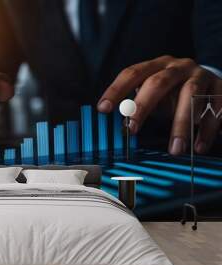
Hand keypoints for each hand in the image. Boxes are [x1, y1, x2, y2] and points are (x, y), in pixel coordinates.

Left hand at [97, 55, 221, 154]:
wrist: (211, 82)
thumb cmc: (174, 92)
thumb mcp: (154, 94)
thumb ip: (137, 103)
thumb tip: (117, 125)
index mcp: (157, 65)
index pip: (132, 73)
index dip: (116, 90)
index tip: (103, 108)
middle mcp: (178, 67)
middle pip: (158, 82)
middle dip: (142, 107)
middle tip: (131, 130)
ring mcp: (201, 76)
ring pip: (191, 96)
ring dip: (181, 125)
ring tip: (175, 150)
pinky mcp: (221, 88)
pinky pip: (215, 109)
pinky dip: (206, 130)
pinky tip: (198, 147)